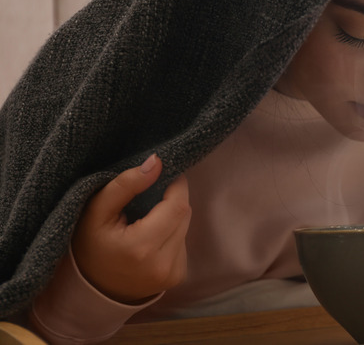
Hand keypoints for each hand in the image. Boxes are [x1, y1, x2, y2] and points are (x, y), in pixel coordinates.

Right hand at [72, 154, 190, 303]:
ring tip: (147, 217)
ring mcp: (172, 274)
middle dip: (173, 199)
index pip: (178, 206)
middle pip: (184, 215)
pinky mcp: (177, 276)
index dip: (176, 185)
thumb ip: (125, 184)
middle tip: (152, 194)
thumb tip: (156, 162)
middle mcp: (162, 264)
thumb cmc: (90, 245)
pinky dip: (172, 233)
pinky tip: (151, 237)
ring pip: (186, 227)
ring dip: (173, 216)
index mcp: (140, 247)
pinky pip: (183, 242)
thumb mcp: (96, 211)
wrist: (91, 289)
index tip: (165, 173)